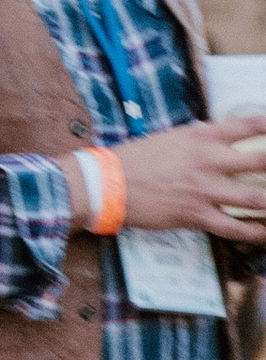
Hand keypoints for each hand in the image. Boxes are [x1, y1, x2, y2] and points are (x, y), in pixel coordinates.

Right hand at [111, 115, 265, 239]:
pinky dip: (253, 233)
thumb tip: (216, 141)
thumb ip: (198, 140)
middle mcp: (210, 161)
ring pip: (255, 198)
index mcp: (202, 137)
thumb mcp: (170, 139)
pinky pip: (234, 228)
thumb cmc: (135, 159)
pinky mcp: (198, 216)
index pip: (247, 126)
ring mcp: (206, 190)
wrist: (108, 184)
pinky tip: (263, 233)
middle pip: (261, 161)